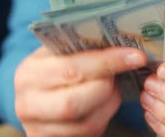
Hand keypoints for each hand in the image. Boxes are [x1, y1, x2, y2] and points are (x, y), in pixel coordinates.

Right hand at [14, 46, 146, 136]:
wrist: (38, 98)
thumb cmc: (56, 67)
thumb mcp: (59, 53)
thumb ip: (82, 46)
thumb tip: (123, 38)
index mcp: (29, 72)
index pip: (71, 68)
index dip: (108, 62)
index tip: (136, 56)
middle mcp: (27, 103)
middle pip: (75, 103)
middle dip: (107, 87)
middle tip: (122, 73)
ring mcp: (37, 128)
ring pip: (86, 123)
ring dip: (109, 103)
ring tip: (113, 87)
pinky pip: (88, 134)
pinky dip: (104, 117)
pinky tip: (105, 103)